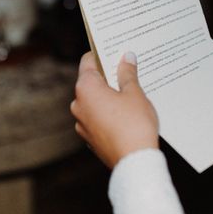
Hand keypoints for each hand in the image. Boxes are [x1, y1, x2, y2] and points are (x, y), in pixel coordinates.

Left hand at [70, 52, 158, 167]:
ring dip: (108, 96)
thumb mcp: (134, 93)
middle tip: (128, 71)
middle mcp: (78, 105)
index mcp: (86, 89)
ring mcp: (82, 124)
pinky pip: (97, 118)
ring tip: (130, 94)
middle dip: (108, 76)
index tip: (114, 51)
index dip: (102, 54)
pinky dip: (108, 113)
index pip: (88, 62)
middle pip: (91, 82)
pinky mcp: (90, 138)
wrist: (134, 162)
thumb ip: (127, 73)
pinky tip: (126, 114)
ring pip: (94, 101)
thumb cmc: (134, 125)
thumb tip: (126, 58)